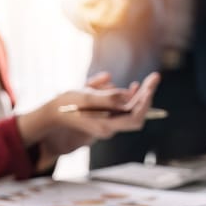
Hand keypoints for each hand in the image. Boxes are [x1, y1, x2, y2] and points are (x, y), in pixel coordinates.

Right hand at [17, 72, 159, 148]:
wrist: (51, 114)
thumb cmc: (66, 105)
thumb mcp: (86, 96)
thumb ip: (108, 97)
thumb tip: (129, 95)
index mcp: (106, 126)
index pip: (135, 117)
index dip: (146, 102)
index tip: (150, 86)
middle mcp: (110, 128)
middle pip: (136, 113)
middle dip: (146, 95)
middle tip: (154, 77)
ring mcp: (108, 124)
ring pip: (130, 110)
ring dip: (139, 95)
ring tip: (145, 81)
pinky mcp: (105, 118)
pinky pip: (122, 109)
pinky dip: (129, 97)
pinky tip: (133, 87)